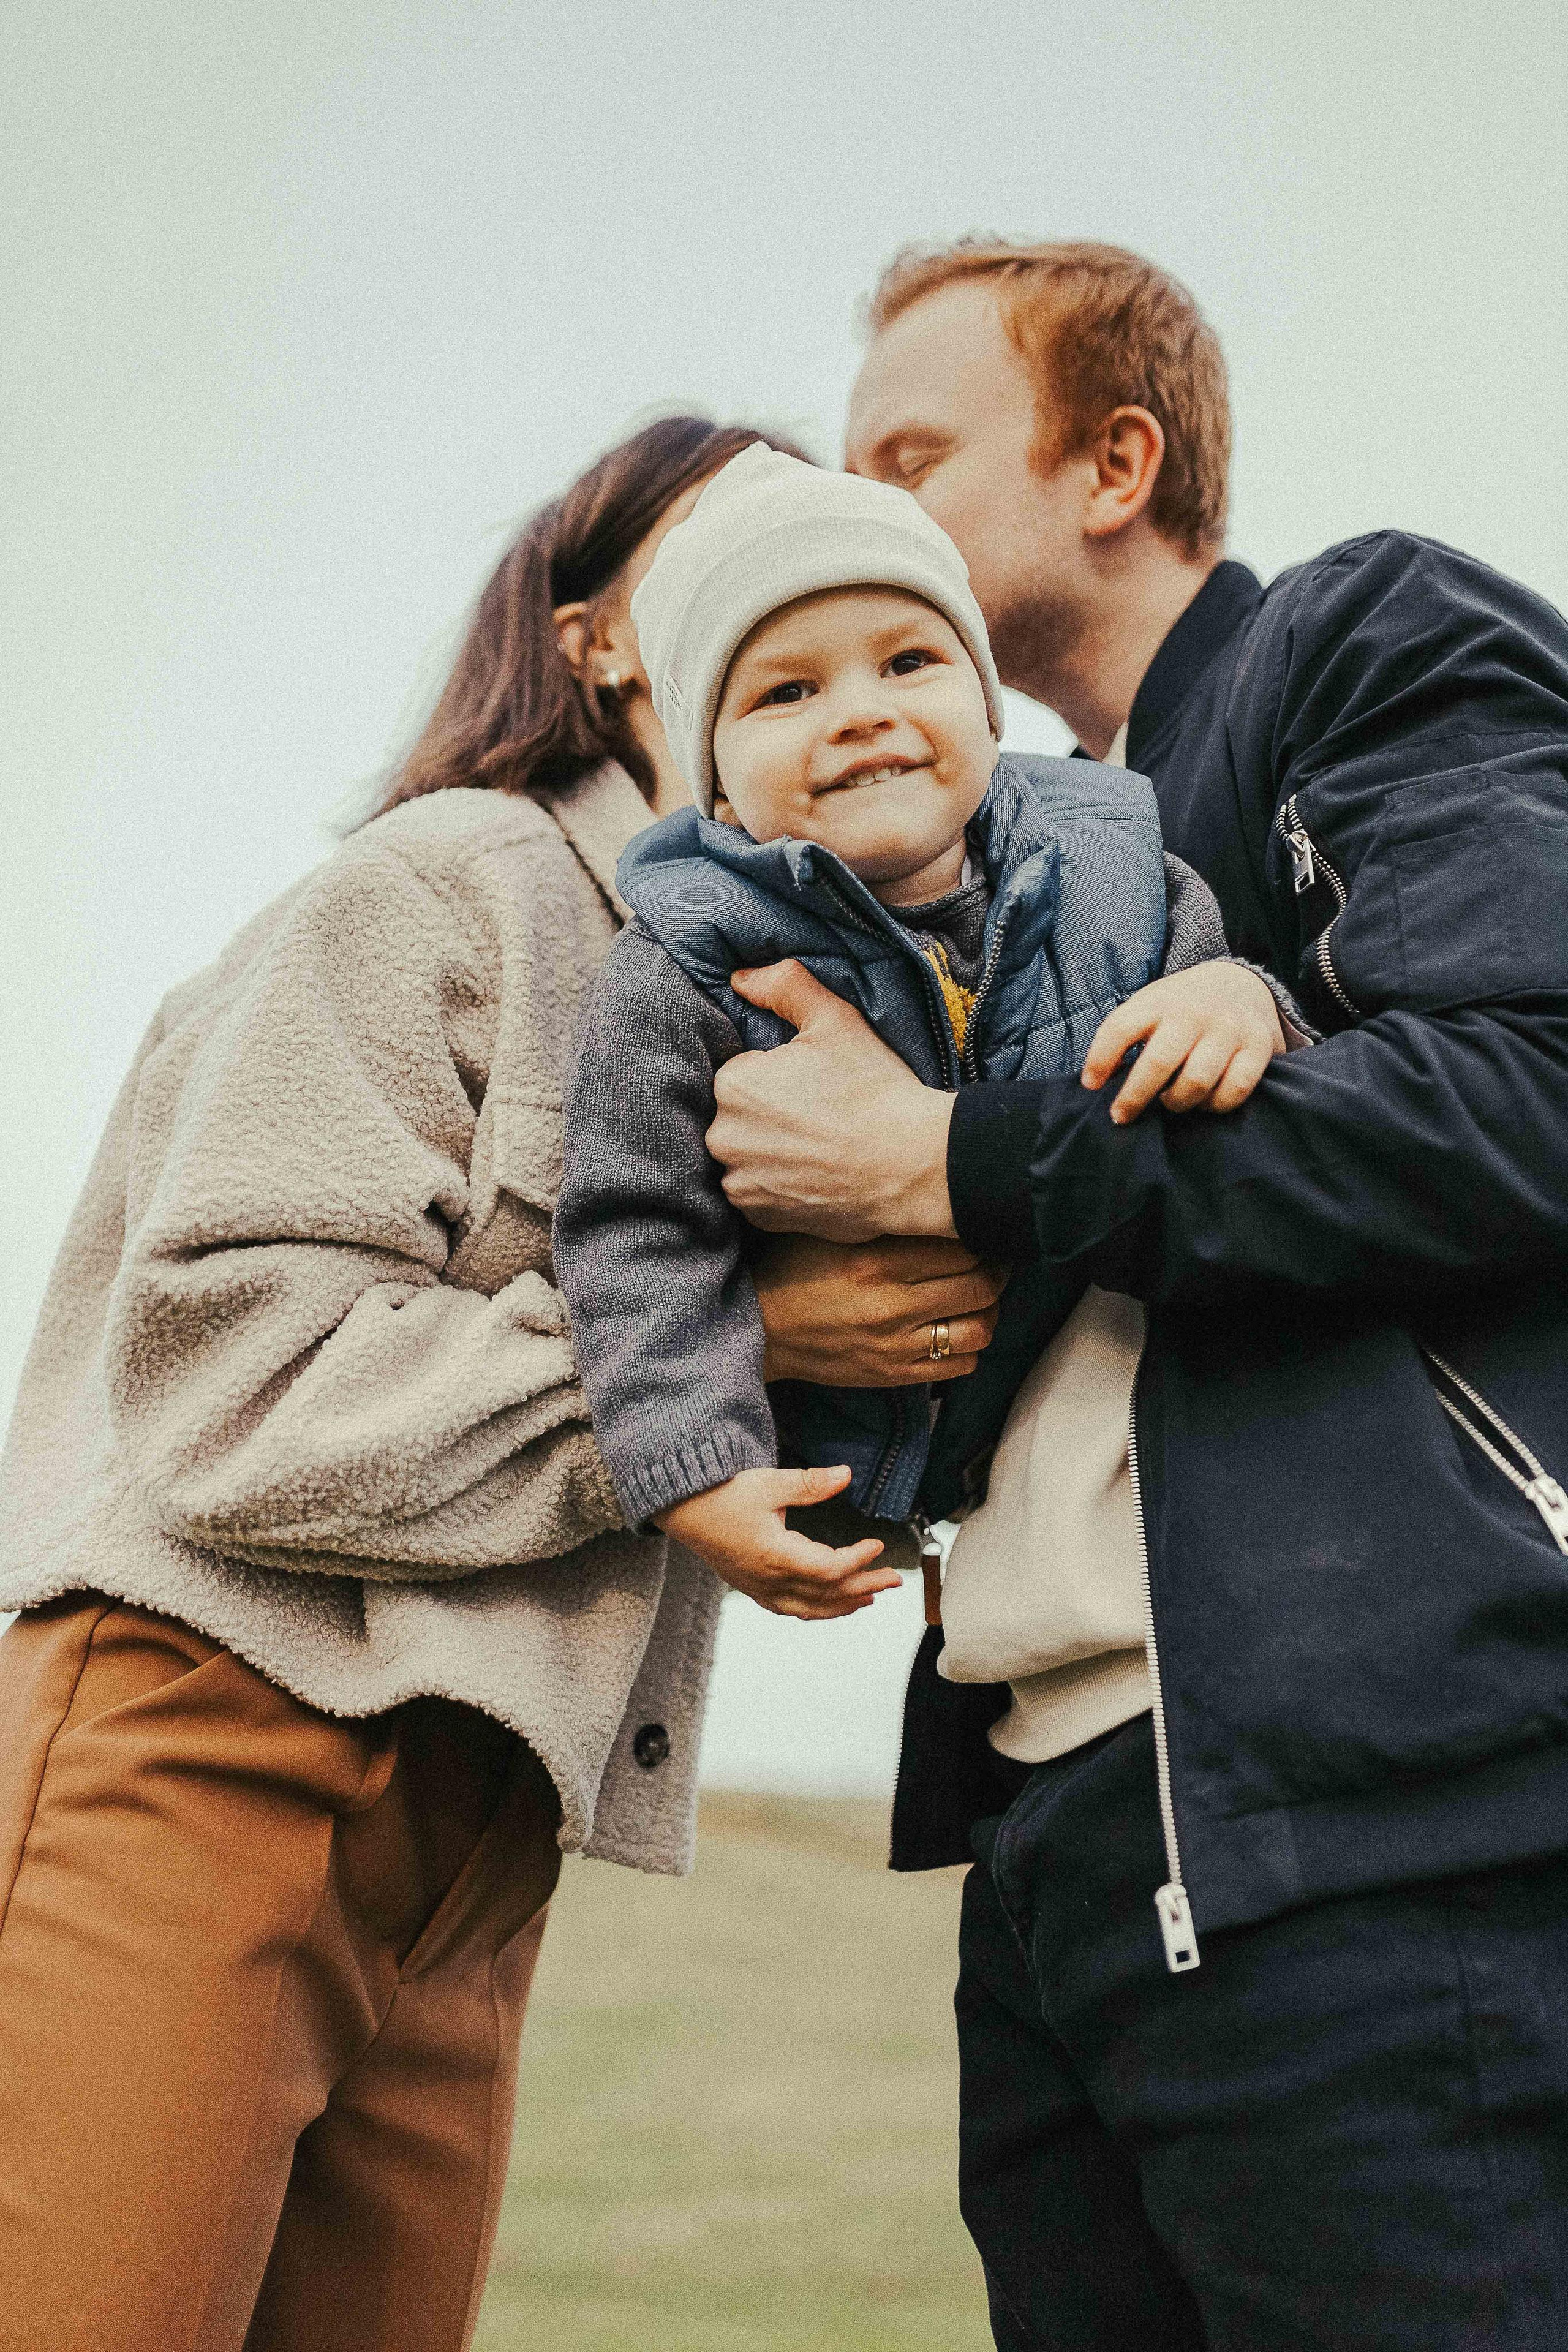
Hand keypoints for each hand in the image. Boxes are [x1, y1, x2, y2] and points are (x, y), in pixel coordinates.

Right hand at [654, 1463, 901, 1619]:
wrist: (680, 1509)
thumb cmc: (719, 1495)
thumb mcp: (768, 1484)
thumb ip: (810, 1483)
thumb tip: (846, 1475)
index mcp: (775, 1556)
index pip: (830, 1570)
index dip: (858, 1561)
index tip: (878, 1545)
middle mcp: (768, 1580)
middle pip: (826, 1596)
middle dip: (863, 1588)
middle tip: (893, 1580)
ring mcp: (758, 1588)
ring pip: (809, 1609)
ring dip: (843, 1605)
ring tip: (870, 1598)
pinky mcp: (751, 1587)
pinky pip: (789, 1609)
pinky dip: (815, 1609)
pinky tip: (827, 1604)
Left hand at [708, 961, 957, 1241]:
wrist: (911, 1167)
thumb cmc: (874, 1089)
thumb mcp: (835, 1019)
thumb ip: (784, 986)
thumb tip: (740, 978)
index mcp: (732, 1085)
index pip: (742, 1074)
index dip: (780, 1077)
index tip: (815, 1086)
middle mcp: (723, 1137)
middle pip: (740, 1117)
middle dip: (770, 1114)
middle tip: (821, 1116)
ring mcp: (739, 1183)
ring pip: (747, 1155)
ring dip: (771, 1151)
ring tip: (820, 1148)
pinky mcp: (760, 1219)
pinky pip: (758, 1194)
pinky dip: (780, 1186)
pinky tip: (816, 1175)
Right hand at [753, 1232, 1006, 1386]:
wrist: (757, 1330)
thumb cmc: (792, 1270)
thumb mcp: (832, 1232)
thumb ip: (884, 1222)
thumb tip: (938, 1205)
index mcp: (876, 1261)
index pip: (961, 1247)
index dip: (982, 1236)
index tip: (982, 1229)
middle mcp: (892, 1305)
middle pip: (981, 1287)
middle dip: (997, 1270)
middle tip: (994, 1259)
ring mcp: (896, 1346)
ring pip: (979, 1330)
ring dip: (990, 1310)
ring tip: (980, 1297)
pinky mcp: (893, 1375)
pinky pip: (959, 1366)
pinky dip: (970, 1347)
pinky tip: (958, 1329)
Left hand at [1081, 964, 1285, 1125]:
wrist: (1239, 983)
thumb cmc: (1181, 1007)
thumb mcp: (1150, 1006)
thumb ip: (1127, 1035)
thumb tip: (1098, 1081)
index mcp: (1159, 1001)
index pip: (1120, 1028)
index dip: (1100, 1060)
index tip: (1090, 1085)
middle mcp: (1194, 1013)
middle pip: (1158, 1063)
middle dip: (1135, 1097)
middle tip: (1121, 1116)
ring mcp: (1228, 1029)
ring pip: (1196, 1082)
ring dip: (1177, 1103)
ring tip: (1169, 1102)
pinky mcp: (1258, 1046)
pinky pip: (1235, 1089)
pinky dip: (1215, 1105)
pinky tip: (1205, 1101)